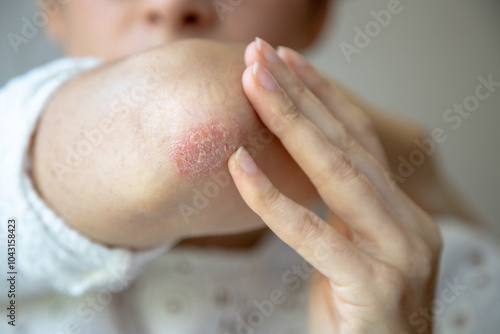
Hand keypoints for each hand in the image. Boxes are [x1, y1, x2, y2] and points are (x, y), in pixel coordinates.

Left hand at [228, 38, 442, 332]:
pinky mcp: (371, 285)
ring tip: (254, 85)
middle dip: (301, 95)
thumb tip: (299, 166)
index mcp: (401, 210)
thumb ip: (338, 209)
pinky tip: (239, 165)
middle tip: (262, 55)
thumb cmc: (359, 312)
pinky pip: (313, 233)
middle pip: (347, 144)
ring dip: (290, 123)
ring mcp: (396, 253)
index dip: (323, 96)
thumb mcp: (352, 249)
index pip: (358, 140)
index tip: (287, 61)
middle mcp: (408, 223)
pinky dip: (272, 197)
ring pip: (337, 174)